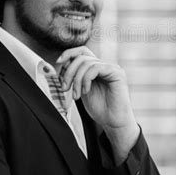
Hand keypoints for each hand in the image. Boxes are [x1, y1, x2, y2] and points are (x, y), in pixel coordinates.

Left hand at [56, 46, 138, 163]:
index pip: (81, 51)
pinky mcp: (117, 73)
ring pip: (86, 62)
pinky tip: (86, 91)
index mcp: (96, 68)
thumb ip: (75, 77)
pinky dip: (86, 79)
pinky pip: (95, 68)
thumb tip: (61, 64)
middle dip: (69, 71)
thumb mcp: (81, 90)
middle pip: (81, 56)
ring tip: (76, 95)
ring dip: (76, 79)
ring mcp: (111, 68)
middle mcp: (104, 65)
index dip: (68, 54)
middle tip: (65, 88)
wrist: (113, 122)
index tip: (58, 64)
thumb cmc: (99, 109)